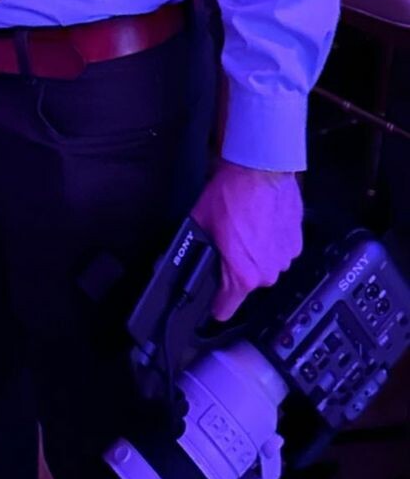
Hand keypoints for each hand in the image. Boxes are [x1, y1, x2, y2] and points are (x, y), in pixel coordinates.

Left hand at [192, 161, 303, 320]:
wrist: (262, 168)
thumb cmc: (231, 193)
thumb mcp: (199, 223)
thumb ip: (196, 250)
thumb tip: (183, 260)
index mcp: (242, 275)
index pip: (225, 309)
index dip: (215, 304)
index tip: (212, 300)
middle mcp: (267, 273)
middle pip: (245, 283)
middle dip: (235, 267)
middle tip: (227, 242)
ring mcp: (285, 259)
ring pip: (264, 266)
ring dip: (255, 254)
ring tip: (245, 228)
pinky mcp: (297, 243)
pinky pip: (278, 251)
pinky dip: (270, 241)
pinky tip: (260, 222)